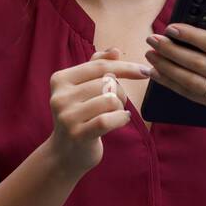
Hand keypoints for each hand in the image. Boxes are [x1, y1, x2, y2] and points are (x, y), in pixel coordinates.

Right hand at [45, 47, 150, 175]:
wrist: (65, 154)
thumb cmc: (80, 117)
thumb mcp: (83, 89)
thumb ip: (97, 67)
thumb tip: (115, 51)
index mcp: (60, 80)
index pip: (99, 66)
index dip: (125, 67)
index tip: (145, 71)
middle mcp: (60, 96)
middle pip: (107, 83)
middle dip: (120, 92)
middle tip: (117, 104)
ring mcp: (66, 116)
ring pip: (109, 100)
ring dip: (120, 107)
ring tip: (115, 114)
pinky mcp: (77, 135)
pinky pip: (108, 120)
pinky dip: (120, 119)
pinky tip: (121, 120)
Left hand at [144, 0, 205, 124]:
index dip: (192, 36)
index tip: (172, 27)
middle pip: (199, 63)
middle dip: (173, 50)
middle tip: (154, 39)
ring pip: (191, 81)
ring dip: (167, 68)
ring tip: (151, 54)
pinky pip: (190, 94)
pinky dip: (171, 84)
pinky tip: (156, 73)